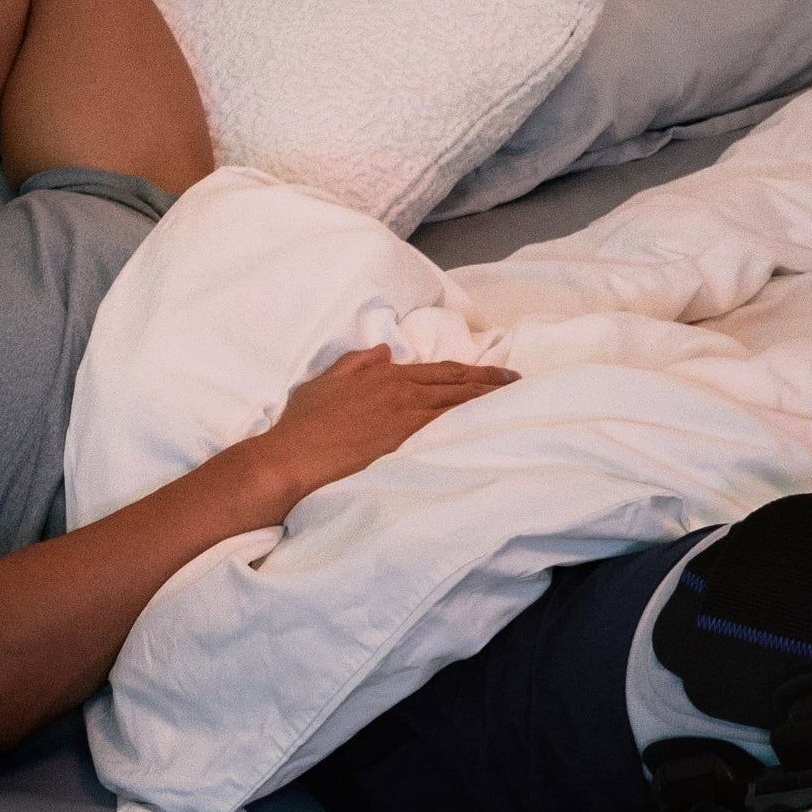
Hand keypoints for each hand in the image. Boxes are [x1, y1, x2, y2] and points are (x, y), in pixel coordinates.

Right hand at [235, 342, 516, 525]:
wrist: (292, 458)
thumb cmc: (303, 424)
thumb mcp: (325, 382)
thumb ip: (357, 364)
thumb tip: (385, 353)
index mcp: (383, 374)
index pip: (438, 372)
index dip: (469, 372)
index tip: (493, 374)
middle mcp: (401, 391)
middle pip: (456, 384)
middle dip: (489, 382)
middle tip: (518, 383)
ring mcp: (406, 417)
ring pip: (458, 404)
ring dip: (488, 401)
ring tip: (514, 401)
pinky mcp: (407, 442)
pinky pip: (449, 428)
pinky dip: (472, 423)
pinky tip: (491, 426)